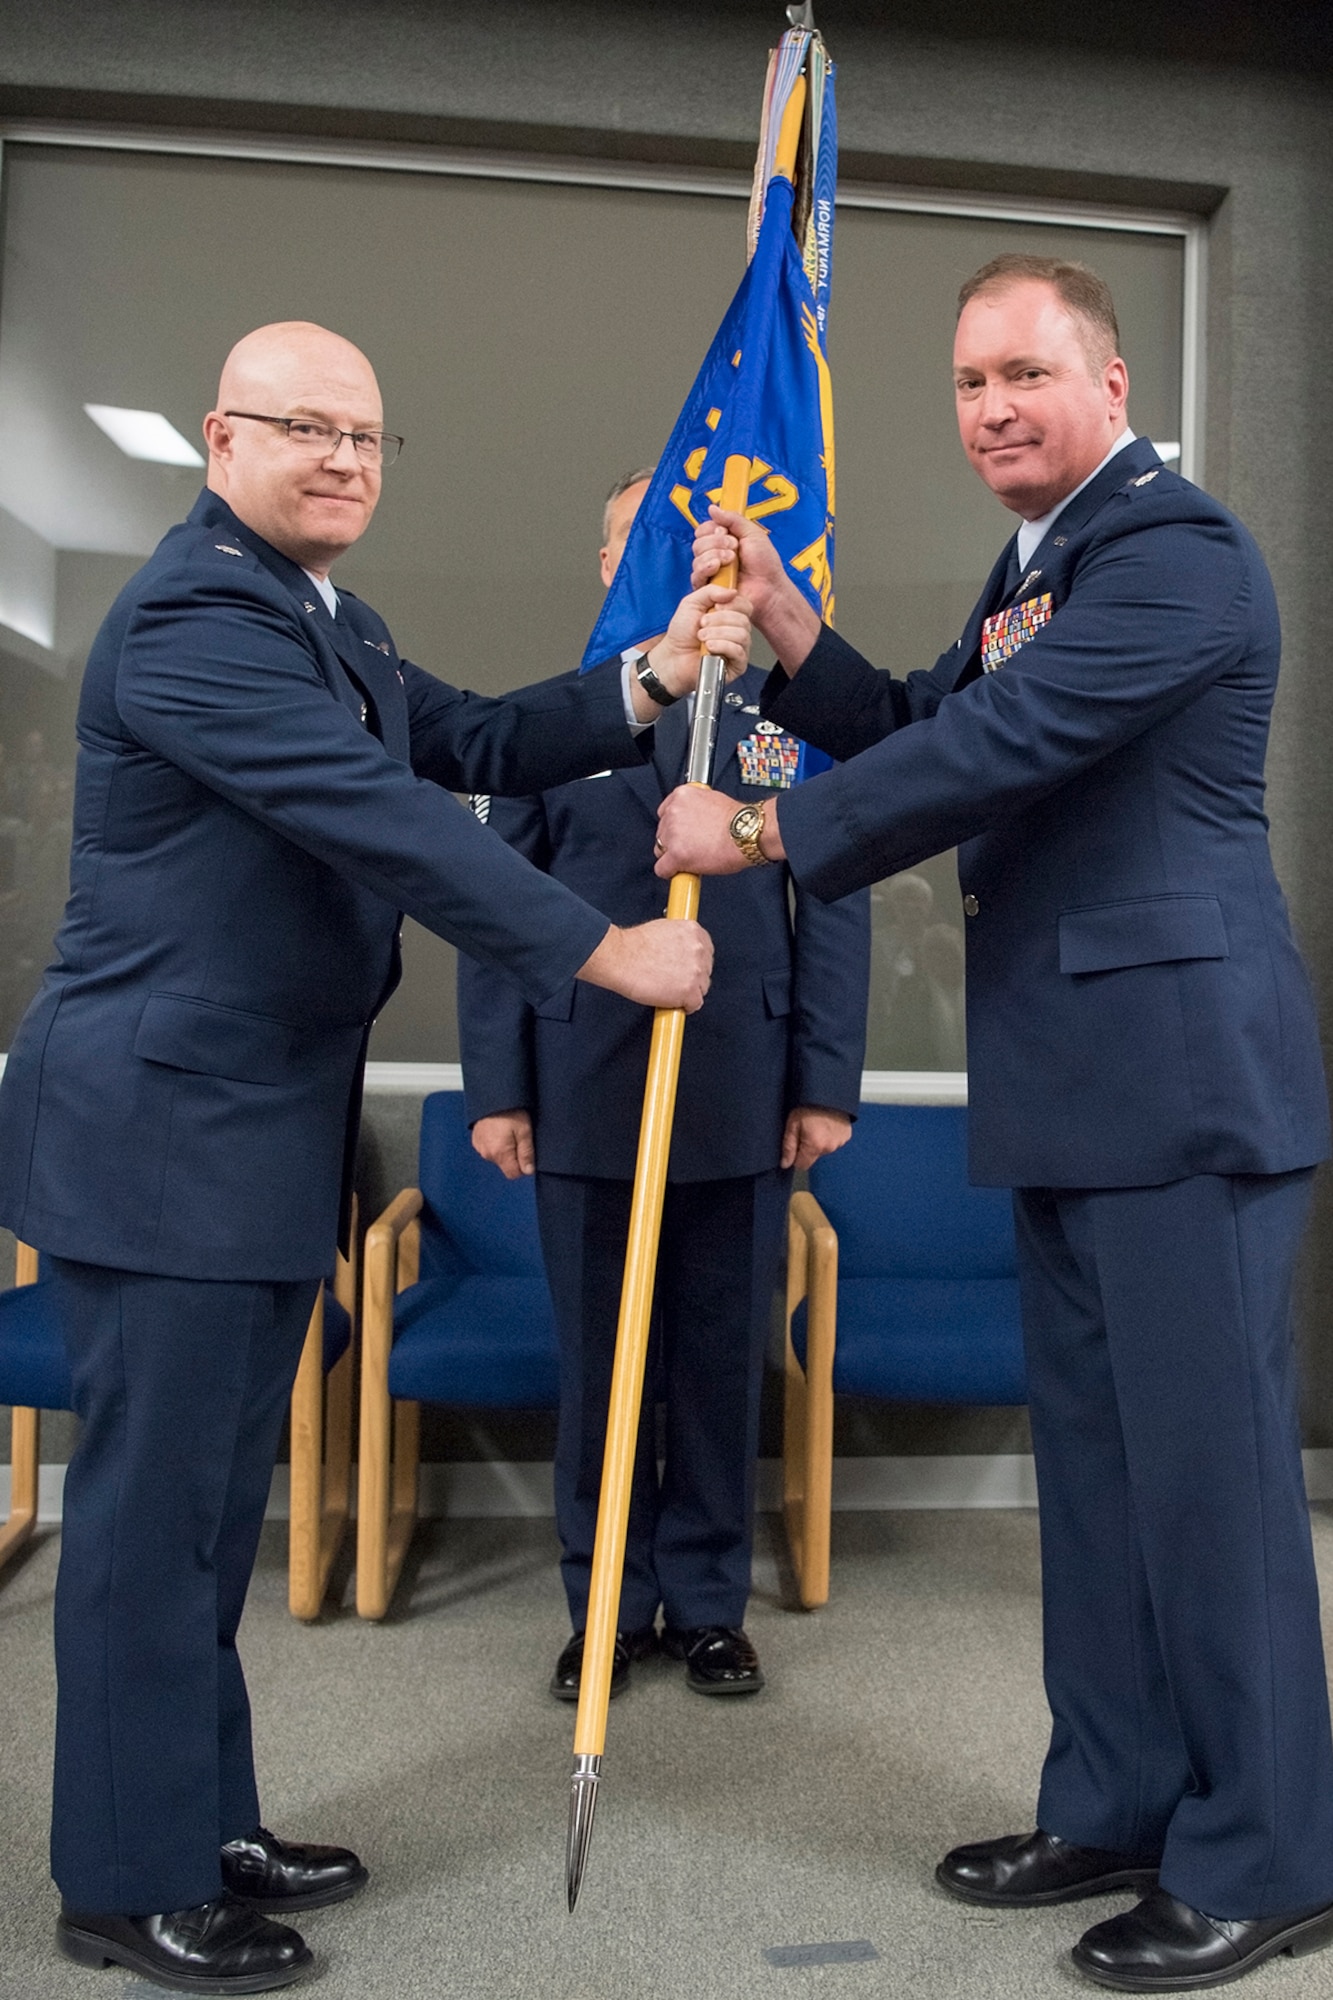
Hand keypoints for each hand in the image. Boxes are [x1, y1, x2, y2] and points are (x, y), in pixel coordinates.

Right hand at [471, 1110, 533, 1179]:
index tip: (526, 1152)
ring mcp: (480, 1147)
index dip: (523, 1166)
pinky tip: (499, 1130)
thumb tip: (528, 1171)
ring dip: (504, 1149)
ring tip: (508, 1131)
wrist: (492, 1095)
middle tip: (518, 1137)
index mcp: (499, 1153)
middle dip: (514, 1156)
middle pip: (505, 1165)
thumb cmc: (509, 1110)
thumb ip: (526, 1153)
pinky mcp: (476, 1140)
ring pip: (497, 1157)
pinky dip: (495, 1143)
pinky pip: (489, 1149)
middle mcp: (487, 1153)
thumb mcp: (524, 1130)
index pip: (513, 1174)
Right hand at [577, 917, 712, 1010]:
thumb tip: (681, 950)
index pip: (707, 951)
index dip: (696, 962)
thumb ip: (679, 940)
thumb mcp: (663, 929)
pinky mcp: (689, 991)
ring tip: (671, 991)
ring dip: (689, 991)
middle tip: (676, 980)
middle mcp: (698, 950)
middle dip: (693, 977)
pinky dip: (686, 1006)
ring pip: (702, 988)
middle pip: (706, 970)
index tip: (689, 968)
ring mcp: (695, 971)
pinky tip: (674, 1003)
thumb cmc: (634, 945)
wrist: (620, 957)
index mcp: (694, 932)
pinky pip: (695, 1004)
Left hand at [630, 583, 751, 715]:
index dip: (732, 604)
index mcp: (730, 615)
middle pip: (743, 620)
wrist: (673, 656)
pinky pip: (739, 651)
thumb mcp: (692, 603)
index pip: (745, 606)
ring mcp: (738, 648)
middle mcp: (737, 631)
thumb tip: (732, 592)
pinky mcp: (737, 665)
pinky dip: (722, 646)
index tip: (715, 607)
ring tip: (702, 637)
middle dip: (719, 620)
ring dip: (717, 634)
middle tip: (702, 624)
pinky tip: (709, 648)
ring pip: (741, 635)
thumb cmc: (681, 634)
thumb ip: (710, 591)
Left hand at [653, 786, 785, 878]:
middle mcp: (673, 812)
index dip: (674, 827)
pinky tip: (682, 871)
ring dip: (673, 856)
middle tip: (692, 846)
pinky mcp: (676, 854)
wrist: (748, 832)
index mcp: (681, 795)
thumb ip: (695, 808)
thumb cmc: (738, 819)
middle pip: (661, 833)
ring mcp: (673, 833)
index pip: (664, 813)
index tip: (682, 833)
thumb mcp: (712, 799)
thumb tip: (691, 819)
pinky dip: (671, 872)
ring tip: (694, 857)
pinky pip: (661, 869)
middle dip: (674, 841)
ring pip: (660, 851)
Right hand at [692, 506, 821, 668]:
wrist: (769, 588)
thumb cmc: (765, 564)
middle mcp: (714, 556)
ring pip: (696, 559)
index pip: (703, 530)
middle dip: (715, 542)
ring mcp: (710, 573)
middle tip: (734, 547)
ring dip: (714, 555)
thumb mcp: (752, 533)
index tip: (727, 532)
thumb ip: (733, 519)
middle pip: (698, 543)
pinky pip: (696, 576)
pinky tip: (719, 569)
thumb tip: (712, 508)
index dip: (712, 529)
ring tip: (732, 561)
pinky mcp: (708, 589)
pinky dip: (706, 569)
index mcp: (722, 542)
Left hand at [781, 1106, 852, 1171]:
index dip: (795, 1156)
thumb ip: (788, 1146)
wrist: (828, 1090)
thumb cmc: (808, 1104)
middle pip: (813, 1157)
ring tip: (817, 1124)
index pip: (802, 1165)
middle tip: (805, 1129)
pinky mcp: (847, 1135)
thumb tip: (785, 1164)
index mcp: (815, 1146)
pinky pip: (834, 1142)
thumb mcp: (792, 1124)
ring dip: (820, 1141)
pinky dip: (830, 1135)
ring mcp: (840, 1141)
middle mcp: (829, 1147)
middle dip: (808, 1147)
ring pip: (824, 1149)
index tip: (795, 1143)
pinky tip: (826, 1123)